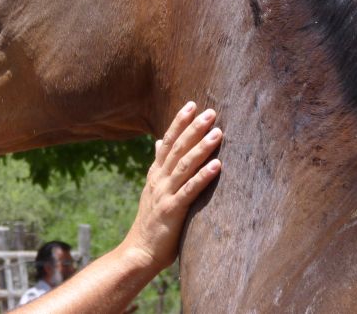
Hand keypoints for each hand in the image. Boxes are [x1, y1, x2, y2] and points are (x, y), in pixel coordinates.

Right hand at [124, 101, 221, 270]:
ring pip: (184, 165)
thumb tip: (160, 141)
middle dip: (193, 128)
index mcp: (156, 173)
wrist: (139, 251)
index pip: (167, 141)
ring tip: (218, 133)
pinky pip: (190, 190)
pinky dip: (203, 177)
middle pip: (177, 148)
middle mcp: (159, 179)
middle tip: (210, 112)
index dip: (179, 123)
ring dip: (202, 148)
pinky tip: (218, 166)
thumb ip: (159, 165)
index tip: (192, 105)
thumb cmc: (152, 222)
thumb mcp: (153, 189)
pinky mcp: (172, 210)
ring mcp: (165, 194)